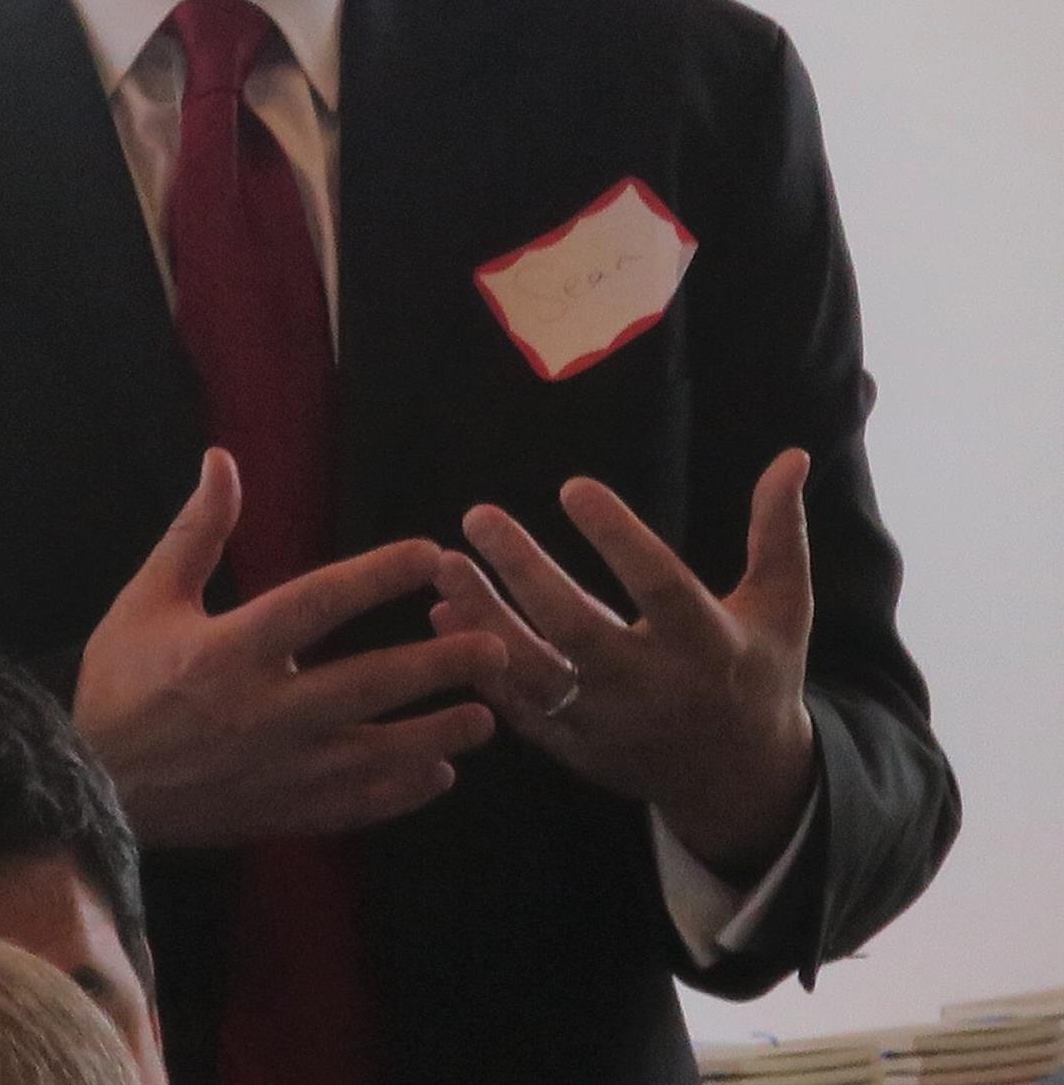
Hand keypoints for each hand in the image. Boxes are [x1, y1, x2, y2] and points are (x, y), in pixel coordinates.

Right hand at [74, 448, 505, 847]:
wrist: (89, 784)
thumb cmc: (119, 683)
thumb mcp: (147, 598)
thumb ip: (196, 532)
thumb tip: (223, 459)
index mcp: (230, 650)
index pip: (319, 603)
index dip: (377, 575)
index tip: (430, 552)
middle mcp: (263, 711)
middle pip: (367, 685)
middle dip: (437, 666)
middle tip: (496, 646)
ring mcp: (276, 770)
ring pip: (374, 755)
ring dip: (435, 734)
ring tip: (488, 717)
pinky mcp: (279, 814)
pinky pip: (352, 806)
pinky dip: (399, 794)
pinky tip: (439, 775)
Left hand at [431, 448, 816, 879]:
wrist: (740, 781)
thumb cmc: (759, 671)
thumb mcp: (782, 605)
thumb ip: (779, 531)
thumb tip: (793, 454)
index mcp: (709, 646)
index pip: (660, 587)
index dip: (618, 538)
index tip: (572, 486)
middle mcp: (655, 689)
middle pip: (578, 631)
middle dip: (524, 573)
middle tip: (478, 515)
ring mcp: (609, 725)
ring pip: (535, 675)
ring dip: (483, 618)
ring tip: (444, 562)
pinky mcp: (575, 749)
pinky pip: (517, 707)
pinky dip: (479, 664)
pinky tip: (441, 612)